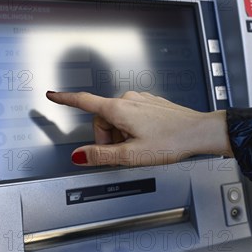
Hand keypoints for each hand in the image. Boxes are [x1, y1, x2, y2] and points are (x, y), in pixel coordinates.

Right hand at [46, 91, 232, 166]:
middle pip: (103, 118)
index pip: (84, 102)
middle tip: (122, 153)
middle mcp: (129, 99)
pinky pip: (133, 116)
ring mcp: (142, 100)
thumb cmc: (171, 141)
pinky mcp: (152, 104)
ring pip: (118, 118)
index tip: (53, 95)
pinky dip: (133, 129)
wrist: (199, 132)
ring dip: (121, 135)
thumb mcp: (131, 155)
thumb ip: (101, 155)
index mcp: (119, 109)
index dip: (65, 99)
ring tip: (140, 148)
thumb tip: (79, 155)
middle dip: (107, 138)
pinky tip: (149, 140)